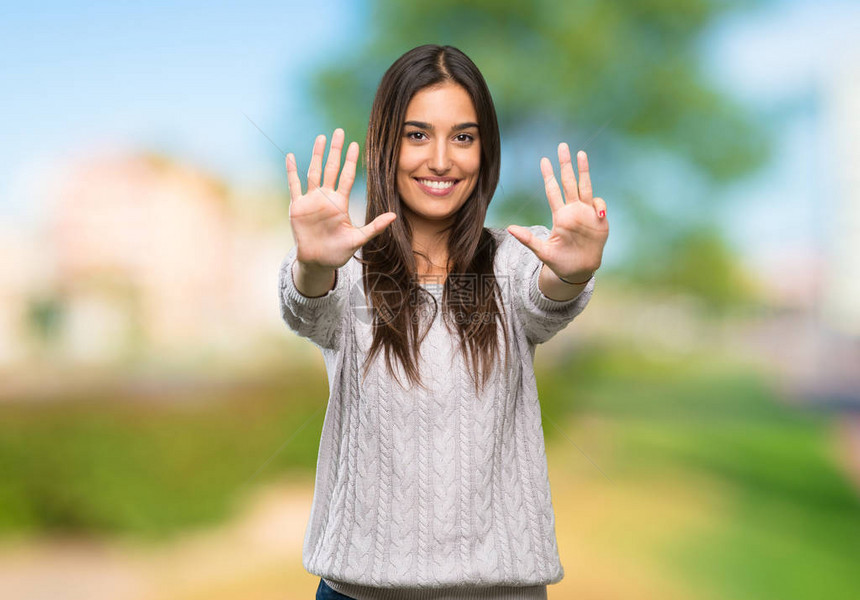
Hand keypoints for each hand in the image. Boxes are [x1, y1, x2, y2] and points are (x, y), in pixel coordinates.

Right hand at [286, 128, 396, 269]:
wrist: (318, 262)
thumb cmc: (338, 251)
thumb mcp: (358, 239)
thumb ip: (375, 227)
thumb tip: (394, 216)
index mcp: (340, 203)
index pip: (347, 177)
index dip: (351, 161)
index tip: (355, 145)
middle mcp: (326, 198)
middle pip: (331, 168)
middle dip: (336, 151)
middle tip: (339, 132)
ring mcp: (311, 201)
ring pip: (314, 172)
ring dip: (316, 155)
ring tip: (320, 138)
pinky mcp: (297, 207)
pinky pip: (294, 186)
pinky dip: (291, 171)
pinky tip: (290, 156)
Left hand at [507, 144, 608, 280]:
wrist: (578, 271)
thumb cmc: (559, 261)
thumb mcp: (542, 251)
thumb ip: (528, 239)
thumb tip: (510, 228)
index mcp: (559, 215)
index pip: (552, 190)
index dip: (548, 175)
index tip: (544, 160)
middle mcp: (573, 210)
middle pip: (569, 182)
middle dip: (566, 164)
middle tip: (562, 146)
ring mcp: (586, 213)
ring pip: (585, 186)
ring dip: (584, 170)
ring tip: (581, 153)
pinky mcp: (599, 220)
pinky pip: (598, 206)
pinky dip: (599, 205)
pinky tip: (598, 214)